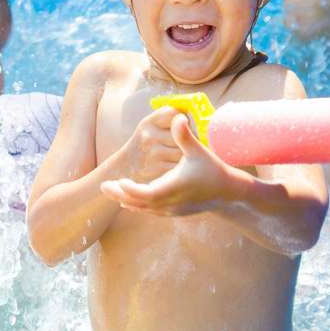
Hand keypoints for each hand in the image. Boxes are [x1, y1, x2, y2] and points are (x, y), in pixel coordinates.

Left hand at [102, 112, 243, 216]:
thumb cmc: (212, 169)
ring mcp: (171, 210)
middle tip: (102, 187)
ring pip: (143, 209)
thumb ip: (184, 135)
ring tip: (110, 192)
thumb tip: (178, 117)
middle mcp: (170, 203)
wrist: (227, 193)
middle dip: (119, 194)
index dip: (129, 189)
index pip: (145, 193)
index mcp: (173, 188)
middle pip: (138, 203)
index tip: (117, 181)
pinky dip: (137, 206)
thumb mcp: (198, 151)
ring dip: (126, 200)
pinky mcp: (173, 213)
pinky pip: (150, 212)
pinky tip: (127, 202)